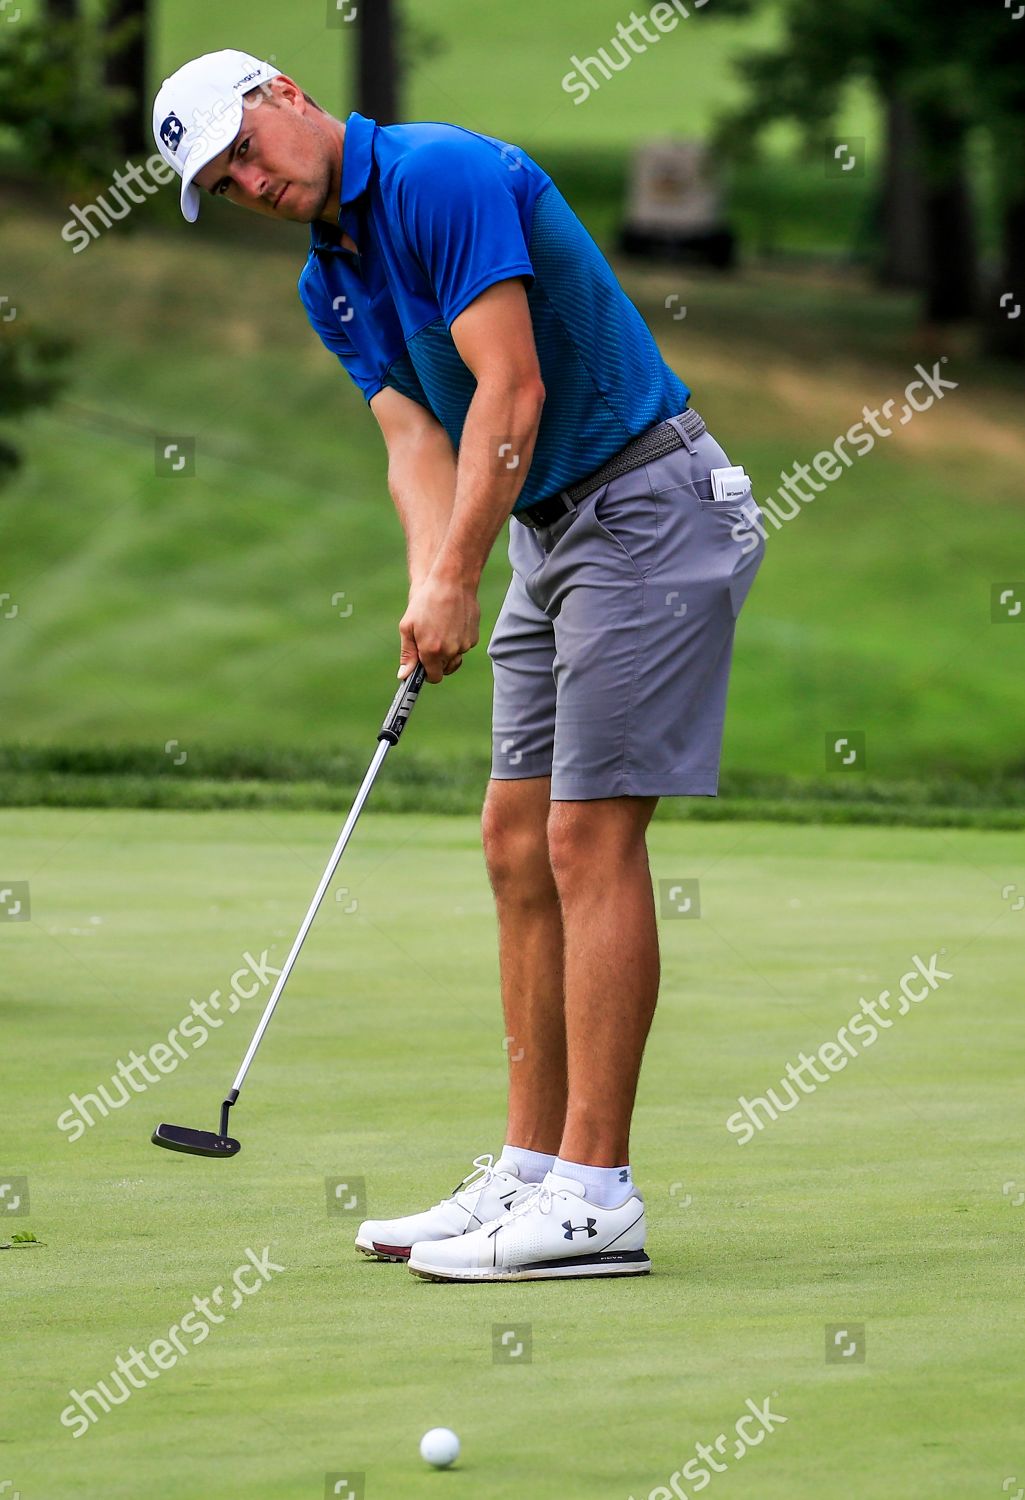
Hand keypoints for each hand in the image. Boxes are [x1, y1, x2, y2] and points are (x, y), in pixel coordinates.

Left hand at [398, 568, 479, 683]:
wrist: (453, 582)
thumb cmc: (426, 602)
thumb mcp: (408, 626)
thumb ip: (407, 654)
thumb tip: (404, 676)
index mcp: (432, 651)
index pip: (434, 677)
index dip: (427, 674)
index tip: (423, 666)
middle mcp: (450, 651)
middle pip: (445, 669)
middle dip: (437, 662)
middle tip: (429, 643)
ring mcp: (464, 645)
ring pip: (455, 658)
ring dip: (448, 651)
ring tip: (440, 630)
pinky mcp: (474, 637)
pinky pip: (464, 646)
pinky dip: (458, 640)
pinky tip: (451, 623)